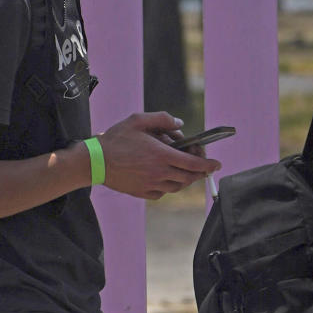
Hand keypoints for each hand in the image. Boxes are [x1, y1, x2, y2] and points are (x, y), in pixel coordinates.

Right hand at [97, 112, 220, 198]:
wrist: (95, 161)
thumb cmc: (116, 138)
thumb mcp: (138, 120)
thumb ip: (162, 119)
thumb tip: (180, 125)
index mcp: (161, 155)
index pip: (193, 163)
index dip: (208, 164)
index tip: (217, 164)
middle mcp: (160, 173)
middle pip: (189, 177)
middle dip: (199, 171)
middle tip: (201, 164)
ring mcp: (152, 185)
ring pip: (178, 186)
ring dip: (185, 178)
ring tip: (182, 168)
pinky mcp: (144, 193)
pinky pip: (163, 192)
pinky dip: (169, 185)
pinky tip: (164, 176)